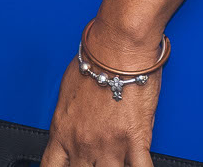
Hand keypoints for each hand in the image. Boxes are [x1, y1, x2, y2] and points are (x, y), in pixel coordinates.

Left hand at [39, 39, 161, 166]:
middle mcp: (83, 142)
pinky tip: (139, 164)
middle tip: (94, 159)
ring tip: (116, 160)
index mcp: (63, 130)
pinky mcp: (136, 140)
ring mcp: (110, 145)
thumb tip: (76, 125)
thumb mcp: (67, 91)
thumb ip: (71, 118)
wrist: (117, 47)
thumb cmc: (94, 59)